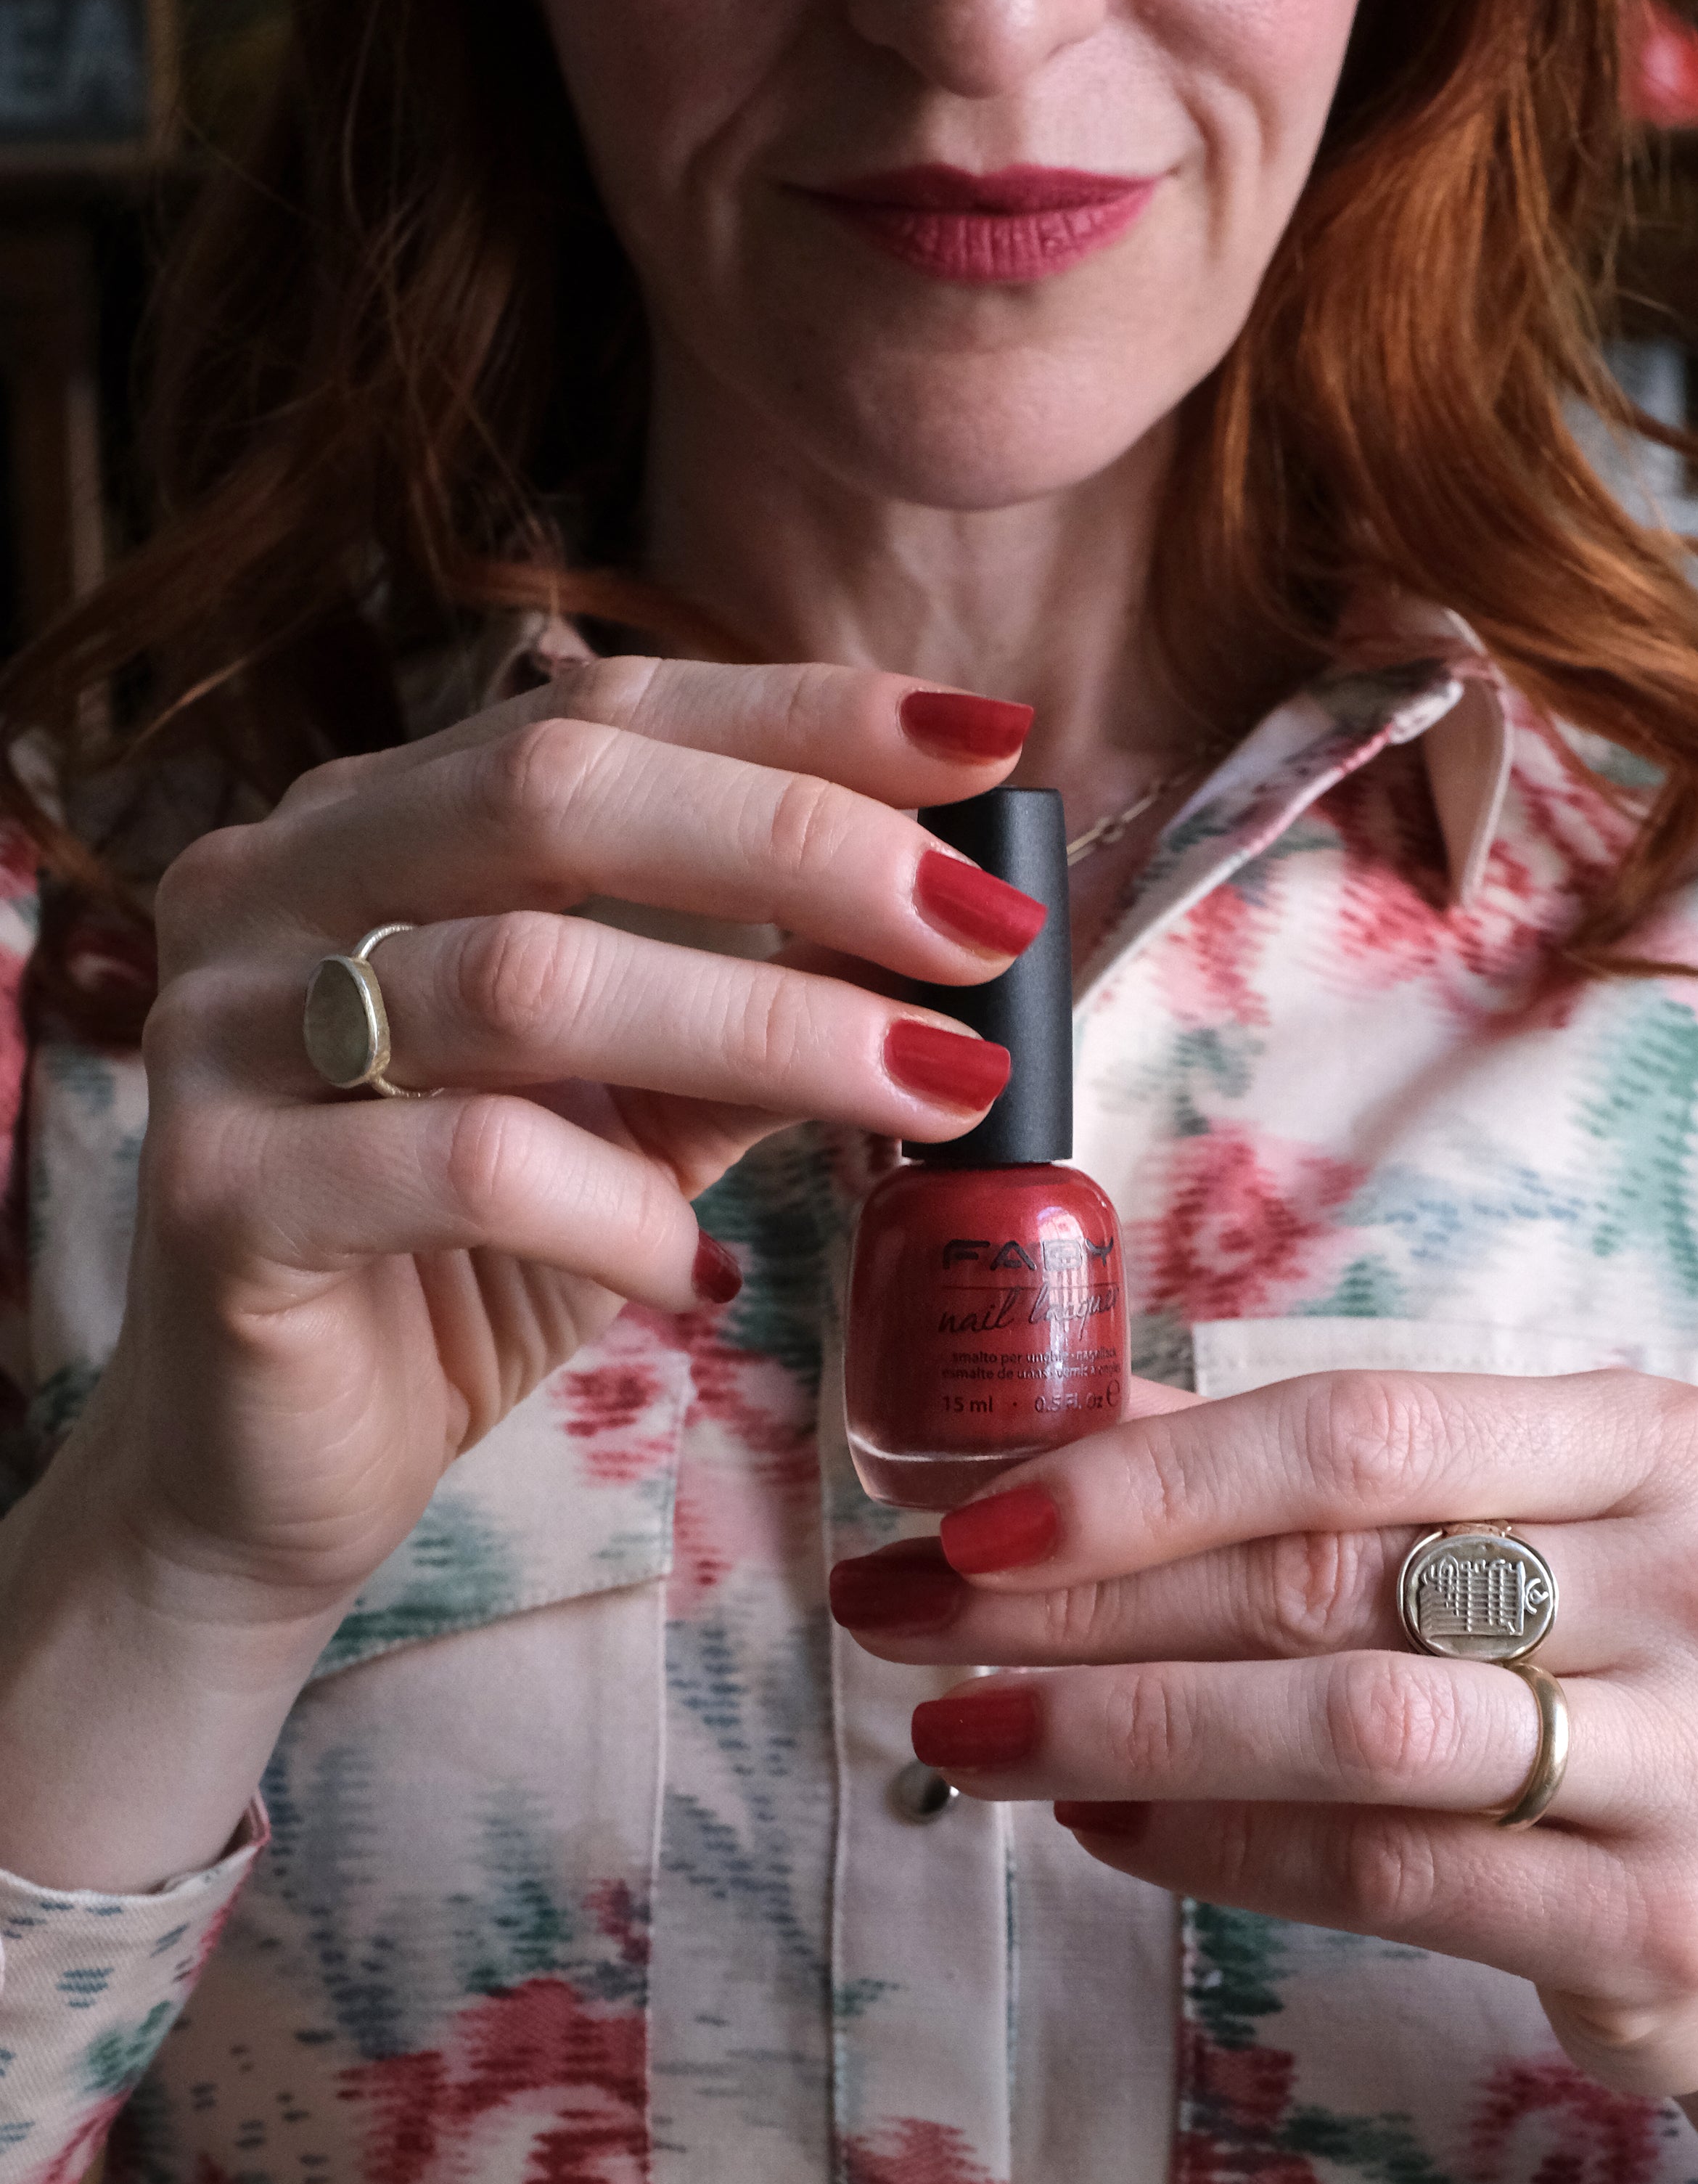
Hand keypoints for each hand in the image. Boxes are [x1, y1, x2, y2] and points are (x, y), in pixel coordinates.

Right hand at [99, 658, 1043, 1625]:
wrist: (268, 1474)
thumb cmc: (458, 1271)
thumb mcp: (635, 1119)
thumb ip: (752, 1017)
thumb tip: (949, 937)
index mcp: (371, 826)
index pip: (600, 709)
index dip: (800, 717)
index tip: (990, 744)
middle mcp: (273, 888)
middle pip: (557, 794)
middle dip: (802, 844)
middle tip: (981, 927)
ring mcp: (225, 1035)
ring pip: (525, 980)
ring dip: (766, 1027)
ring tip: (935, 1090)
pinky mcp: (221, 1198)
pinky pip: (465, 1170)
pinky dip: (619, 1214)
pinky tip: (706, 1272)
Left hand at [831, 1366, 1697, 2183]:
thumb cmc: (1614, 1678)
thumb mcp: (1510, 1538)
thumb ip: (1303, 1479)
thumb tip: (1038, 1425)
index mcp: (1663, 1438)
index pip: (1362, 1429)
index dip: (1146, 1470)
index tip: (962, 1509)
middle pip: (1330, 1580)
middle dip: (1079, 1602)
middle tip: (903, 1617)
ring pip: (1349, 1735)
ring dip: (1120, 1730)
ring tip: (967, 1729)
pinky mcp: (1668, 1926)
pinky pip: (1385, 1880)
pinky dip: (1217, 1851)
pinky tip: (1100, 1824)